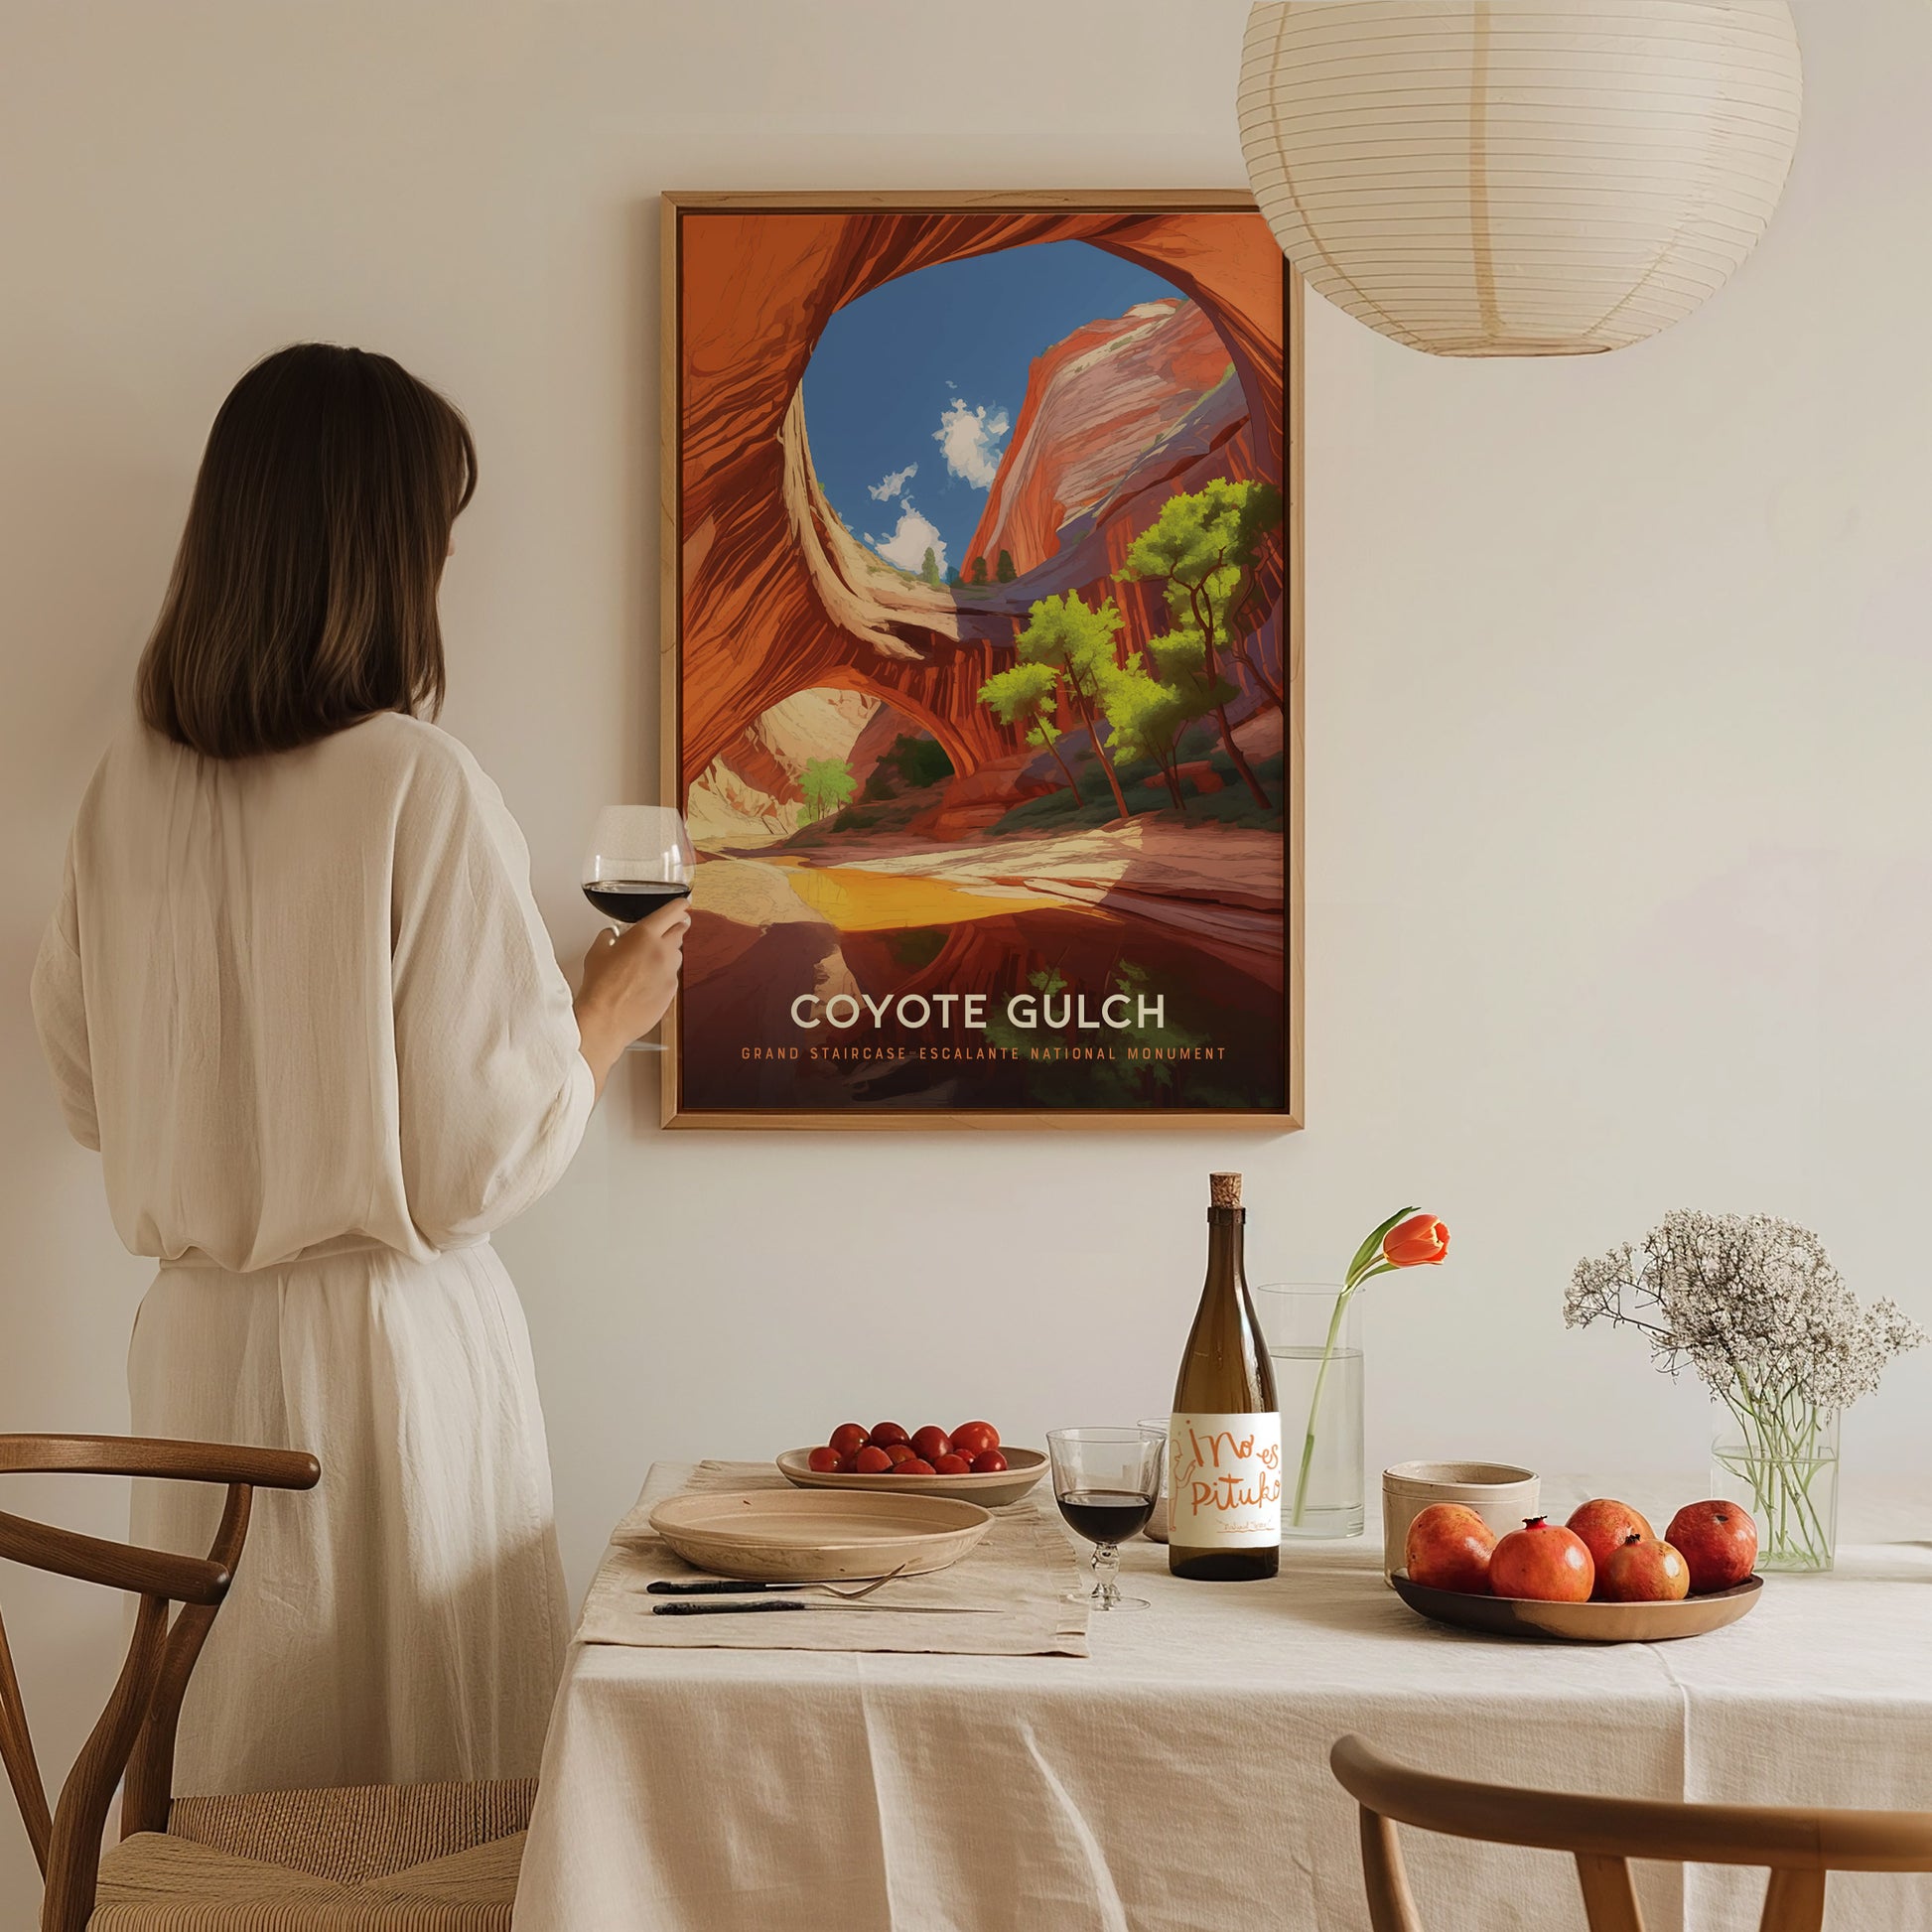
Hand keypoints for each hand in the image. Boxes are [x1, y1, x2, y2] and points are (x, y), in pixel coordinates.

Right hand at [574, 896, 691, 1094]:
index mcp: (645, 935)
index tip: (683, 904)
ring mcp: (670, 972)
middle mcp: (663, 951)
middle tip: (666, 930)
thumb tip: (612, 935)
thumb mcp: (597, 952)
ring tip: (647, 963)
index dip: (680, 905)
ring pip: (677, 955)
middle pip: (680, 931)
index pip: (672, 912)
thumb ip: (609, 937)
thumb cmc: (600, 987)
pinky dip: (663, 975)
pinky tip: (646, 983)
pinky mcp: (672, 992)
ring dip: (667, 954)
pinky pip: (672, 977)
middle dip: (675, 928)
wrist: (605, 1020)